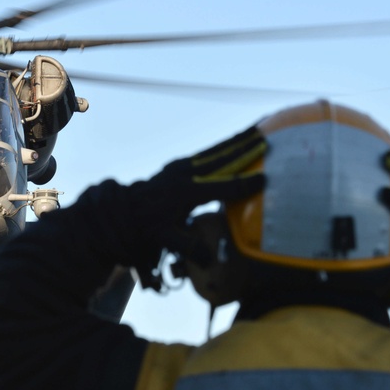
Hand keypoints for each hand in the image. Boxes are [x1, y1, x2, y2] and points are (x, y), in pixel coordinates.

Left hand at [127, 126, 266, 287]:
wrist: (125, 211)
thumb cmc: (148, 227)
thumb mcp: (166, 239)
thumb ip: (188, 248)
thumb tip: (209, 259)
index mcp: (186, 192)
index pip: (220, 187)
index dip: (242, 184)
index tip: (263, 178)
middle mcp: (185, 174)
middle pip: (220, 159)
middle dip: (244, 150)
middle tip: (265, 140)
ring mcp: (181, 166)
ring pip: (214, 151)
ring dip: (235, 141)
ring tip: (255, 130)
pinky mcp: (180, 164)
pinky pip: (206, 153)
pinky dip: (223, 145)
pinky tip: (234, 141)